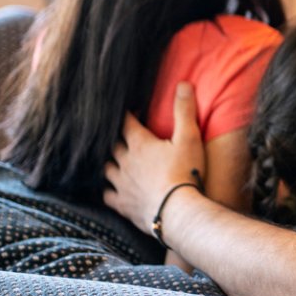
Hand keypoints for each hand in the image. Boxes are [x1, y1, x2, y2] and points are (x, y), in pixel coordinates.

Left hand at [104, 81, 206, 232]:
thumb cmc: (185, 172)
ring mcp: (121, 184)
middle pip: (112, 146)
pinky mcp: (122, 204)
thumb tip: (183, 84)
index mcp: (139, 144)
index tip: (128, 110)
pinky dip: (107, 190)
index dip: (127, 115)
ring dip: (108, 163)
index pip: (126, 123)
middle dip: (115, 139)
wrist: (178, 211)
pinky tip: (110, 190)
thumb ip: (184, 110)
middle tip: (119, 135)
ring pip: (106, 169)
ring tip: (112, 160)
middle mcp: (125, 162)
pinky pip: (107, 195)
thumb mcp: (189, 137)